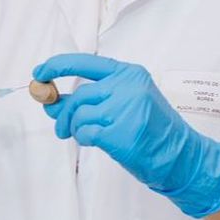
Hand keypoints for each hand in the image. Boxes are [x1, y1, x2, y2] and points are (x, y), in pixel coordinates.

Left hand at [32, 53, 219, 218]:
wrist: (180, 156)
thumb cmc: (152, 130)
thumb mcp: (126, 103)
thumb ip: (92, 98)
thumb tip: (51, 101)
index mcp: (129, 74)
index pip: (85, 62)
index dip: (57, 66)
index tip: (40, 72)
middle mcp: (127, 87)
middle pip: (78, 95)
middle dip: (62, 112)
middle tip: (60, 127)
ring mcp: (124, 109)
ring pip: (79, 115)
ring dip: (75, 128)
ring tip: (86, 136)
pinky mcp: (120, 133)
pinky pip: (85, 133)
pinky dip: (84, 138)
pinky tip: (96, 141)